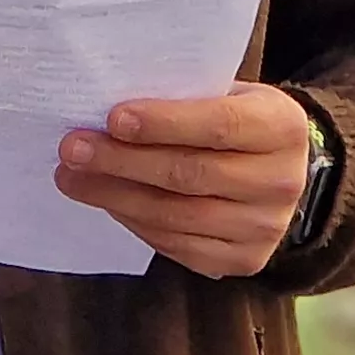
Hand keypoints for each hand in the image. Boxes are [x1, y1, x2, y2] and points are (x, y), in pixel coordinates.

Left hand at [52, 81, 315, 277]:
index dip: (163, 123)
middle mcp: (282, 182)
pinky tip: (108, 201)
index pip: (219, 125)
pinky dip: (135, 222)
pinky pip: (177, 246)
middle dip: (123, 161)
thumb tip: (107, 115)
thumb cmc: (238, 120)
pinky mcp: (244, 260)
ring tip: (72, 177)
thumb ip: (184, 99)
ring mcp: (265, 228)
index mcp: (283, 127)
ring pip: (177, 216)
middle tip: (72, 148)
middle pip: (190, 175)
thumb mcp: (228, 94)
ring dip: (116, 196)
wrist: (282, 171)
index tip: (112, 119)